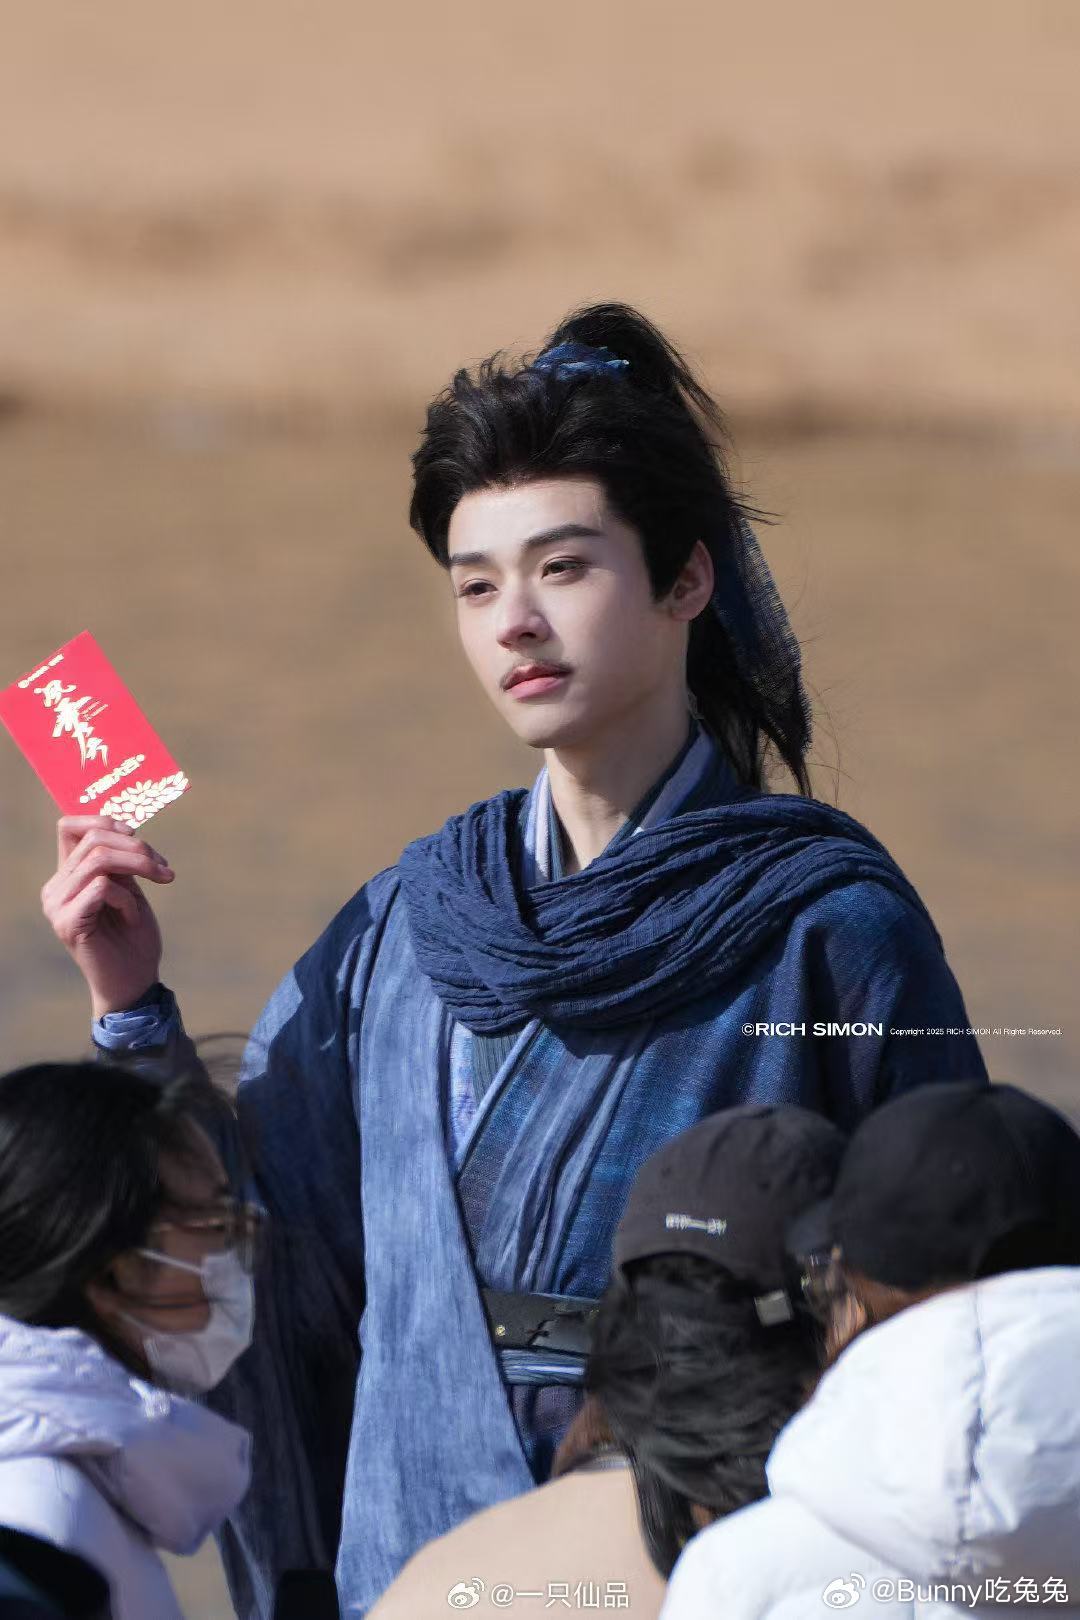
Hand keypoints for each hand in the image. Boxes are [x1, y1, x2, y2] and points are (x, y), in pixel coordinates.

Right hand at [42, 816, 175, 1019]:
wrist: (135, 981)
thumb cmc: (134, 936)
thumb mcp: (130, 888)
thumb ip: (119, 861)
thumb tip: (125, 828)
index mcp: (67, 876)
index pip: (69, 826)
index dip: (105, 821)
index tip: (137, 838)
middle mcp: (55, 888)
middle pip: (93, 840)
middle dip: (138, 848)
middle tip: (164, 869)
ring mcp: (57, 906)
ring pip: (99, 859)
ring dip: (139, 867)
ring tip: (159, 883)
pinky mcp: (67, 923)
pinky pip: (102, 887)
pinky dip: (127, 898)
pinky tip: (133, 918)